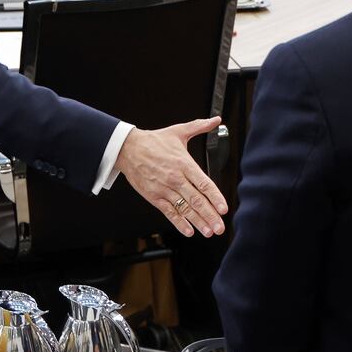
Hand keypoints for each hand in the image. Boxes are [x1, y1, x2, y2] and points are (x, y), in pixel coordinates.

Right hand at [115, 117, 227, 237]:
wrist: (127, 148)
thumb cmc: (154, 141)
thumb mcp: (178, 131)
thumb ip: (200, 126)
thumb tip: (216, 120)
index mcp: (184, 163)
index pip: (204, 183)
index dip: (215, 197)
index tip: (223, 208)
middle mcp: (175, 178)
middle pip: (196, 200)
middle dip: (210, 215)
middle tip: (220, 227)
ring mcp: (164, 189)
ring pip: (184, 209)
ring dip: (198, 222)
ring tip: (209, 231)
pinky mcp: (154, 196)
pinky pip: (169, 212)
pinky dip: (179, 223)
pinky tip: (189, 231)